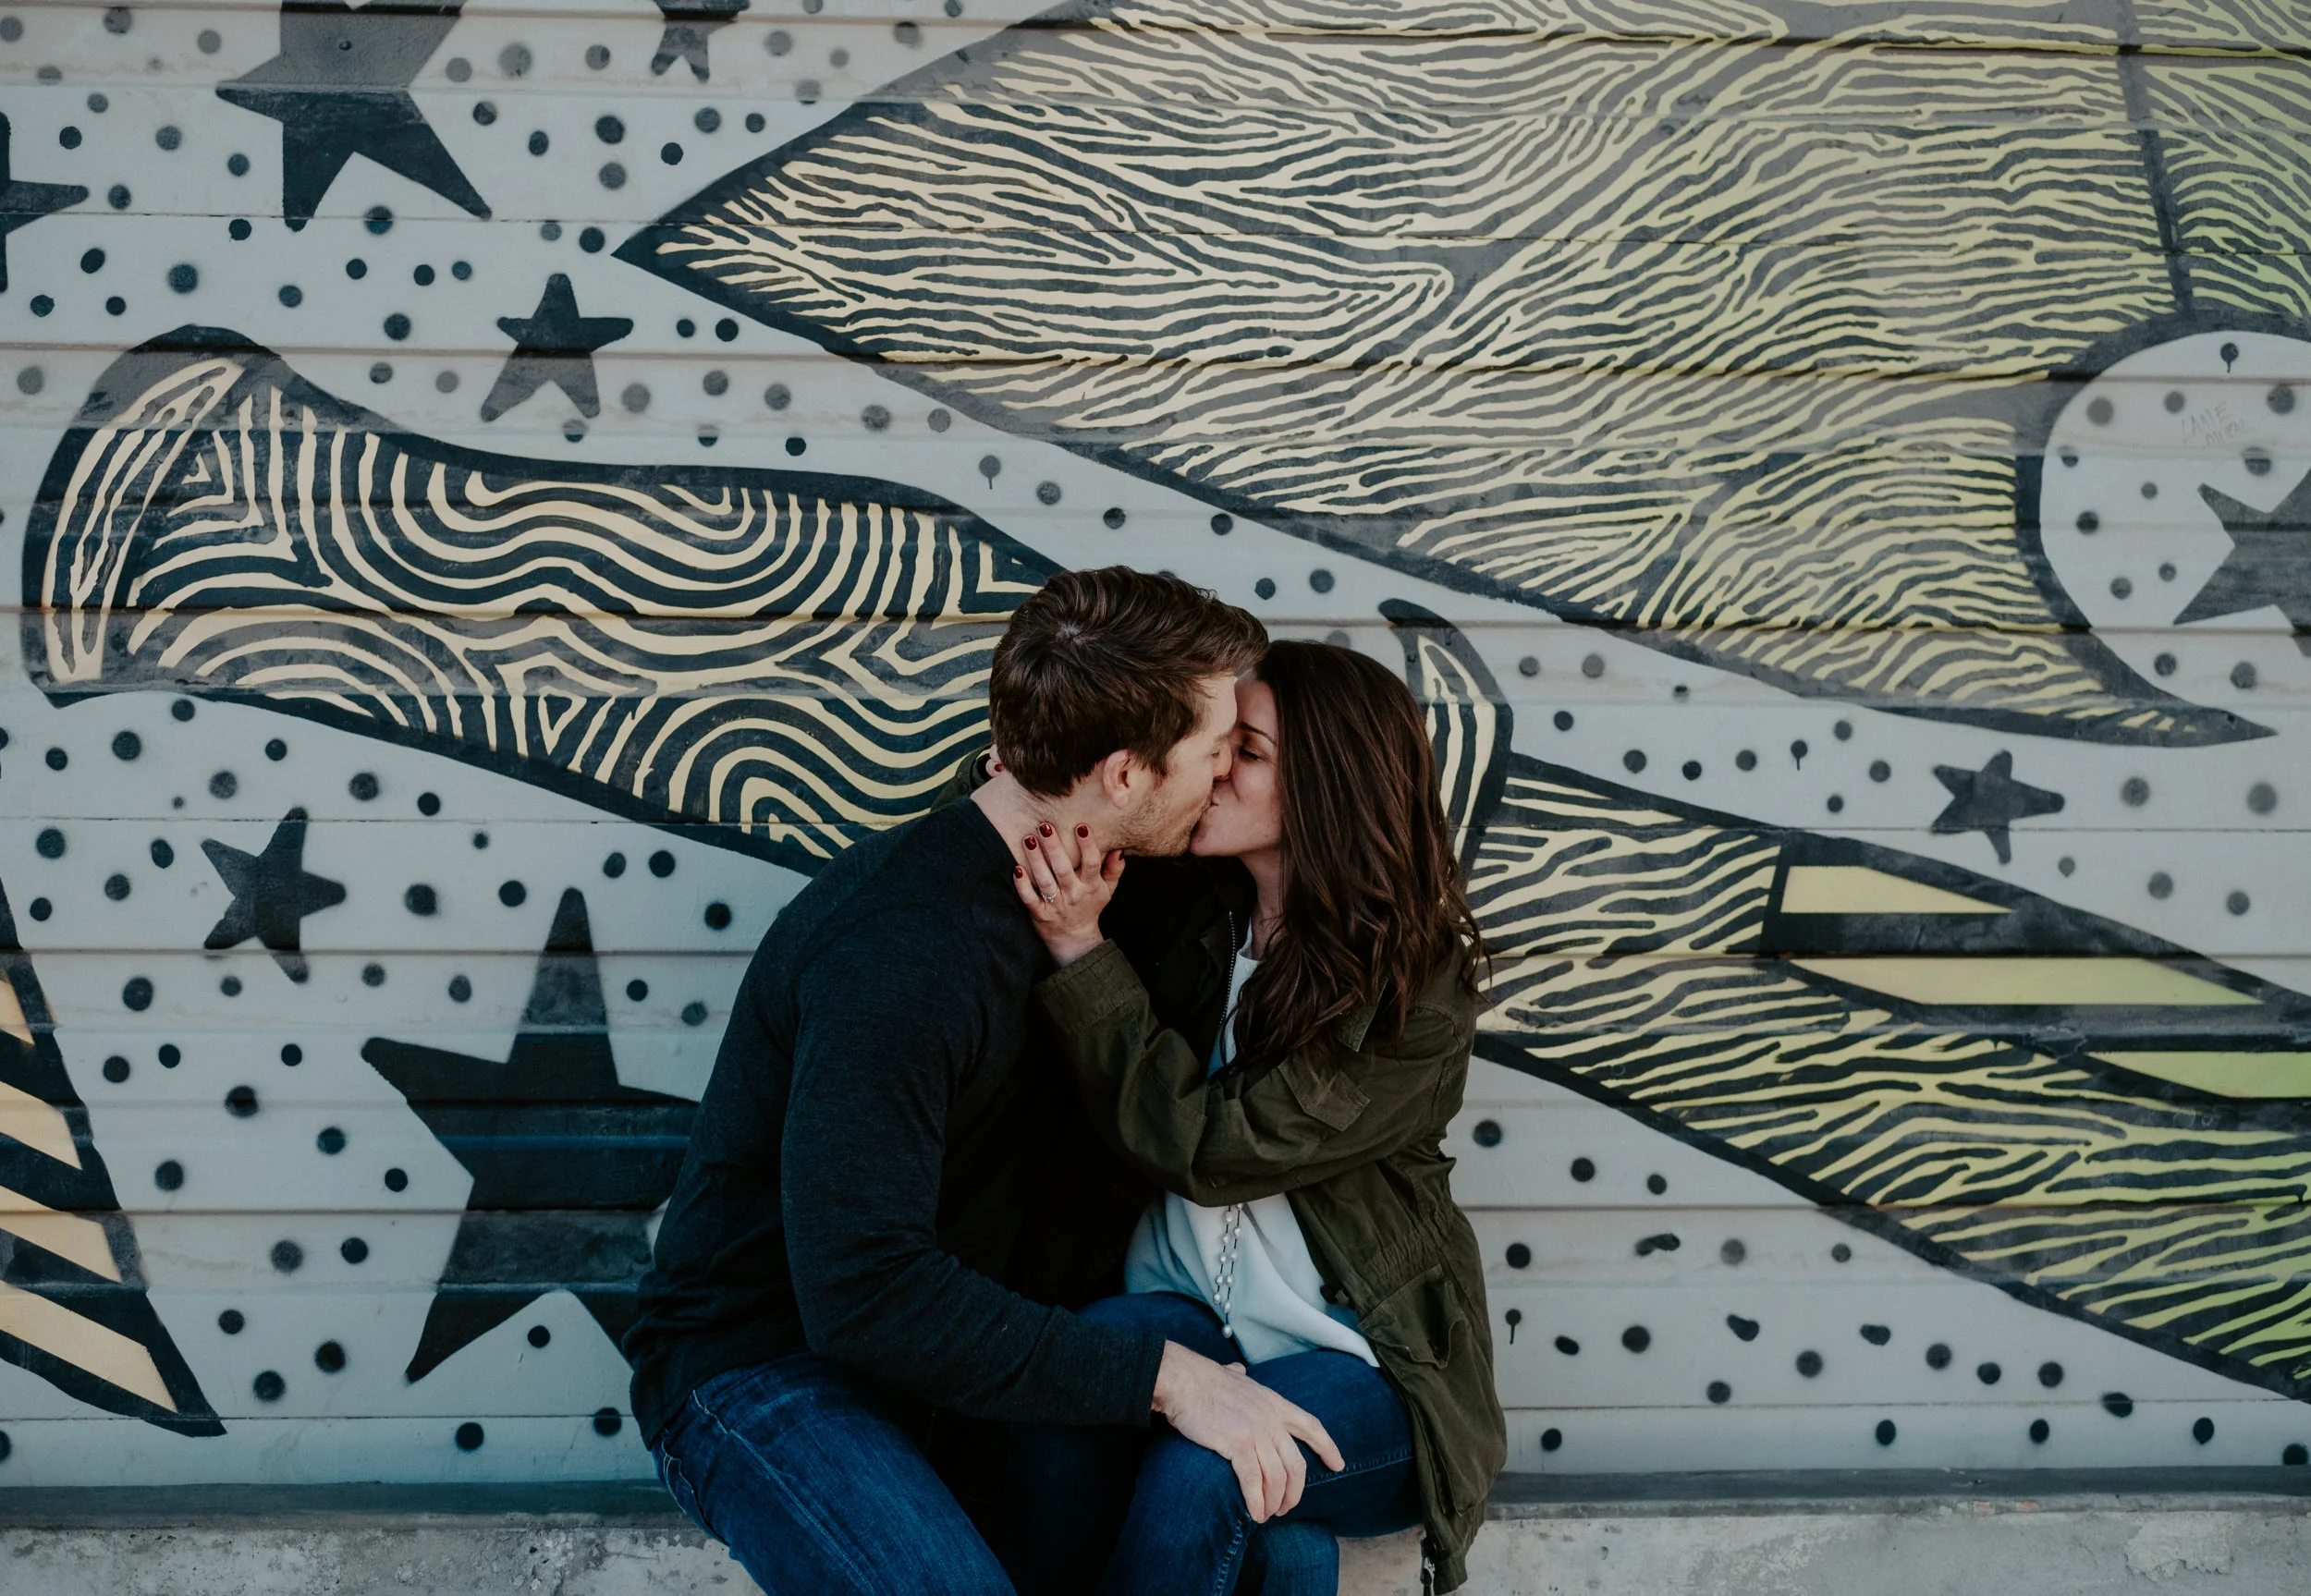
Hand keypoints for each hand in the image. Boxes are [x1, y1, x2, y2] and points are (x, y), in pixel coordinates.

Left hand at [1012, 822, 1122, 965]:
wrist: (1074, 939)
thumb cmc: (1090, 906)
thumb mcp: (1107, 890)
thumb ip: (1114, 869)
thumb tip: (1119, 848)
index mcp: (1091, 886)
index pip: (1092, 863)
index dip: (1088, 845)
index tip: (1081, 826)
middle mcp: (1073, 894)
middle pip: (1063, 869)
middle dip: (1054, 847)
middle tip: (1045, 825)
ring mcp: (1056, 905)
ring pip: (1045, 881)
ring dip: (1036, 860)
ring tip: (1029, 839)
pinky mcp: (1040, 913)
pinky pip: (1029, 899)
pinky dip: (1022, 885)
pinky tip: (1017, 869)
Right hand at [1151, 1340, 1344, 1521]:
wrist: (1183, 1380)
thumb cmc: (1202, 1380)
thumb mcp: (1233, 1376)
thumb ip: (1241, 1377)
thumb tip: (1239, 1370)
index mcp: (1274, 1403)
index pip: (1310, 1426)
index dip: (1327, 1446)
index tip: (1338, 1464)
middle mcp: (1271, 1419)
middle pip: (1296, 1464)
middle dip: (1295, 1492)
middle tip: (1285, 1508)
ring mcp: (1257, 1432)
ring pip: (1277, 1478)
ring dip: (1273, 1502)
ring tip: (1266, 1515)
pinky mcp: (1238, 1445)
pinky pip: (1254, 1482)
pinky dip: (1256, 1501)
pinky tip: (1254, 1513)